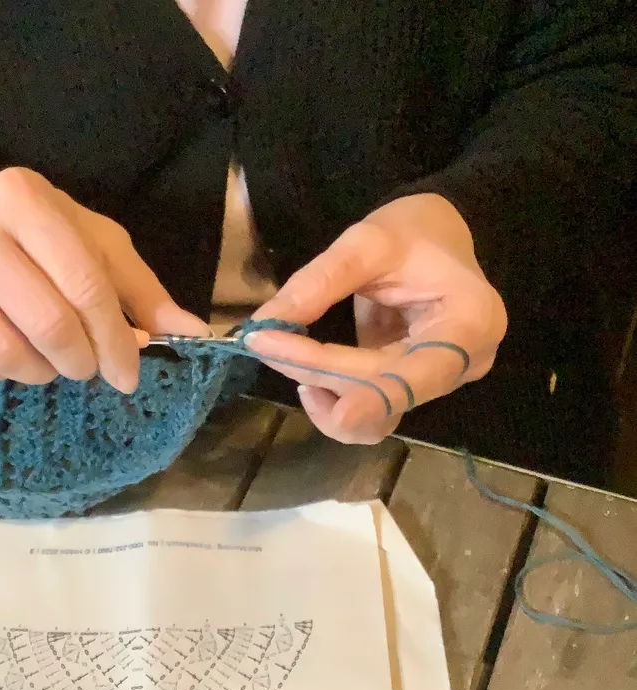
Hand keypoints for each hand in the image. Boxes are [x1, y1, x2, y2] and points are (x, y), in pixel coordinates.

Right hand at [0, 167, 208, 392]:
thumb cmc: (38, 235)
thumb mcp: (95, 245)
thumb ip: (141, 289)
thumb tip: (192, 333)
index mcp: (24, 197)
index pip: (86, 287)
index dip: (116, 342)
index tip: (128, 377)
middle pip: (47, 324)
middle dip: (80, 363)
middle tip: (87, 369)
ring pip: (2, 353)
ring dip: (38, 373)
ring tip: (49, 363)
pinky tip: (6, 356)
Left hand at [248, 194, 507, 442]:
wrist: (438, 237)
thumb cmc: (416, 231)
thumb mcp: (368, 241)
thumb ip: (320, 282)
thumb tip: (264, 323)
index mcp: (470, 326)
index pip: (412, 375)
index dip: (356, 388)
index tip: (309, 387)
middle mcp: (462, 367)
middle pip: (383, 396)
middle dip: (317, 372)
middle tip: (261, 340)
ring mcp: (436, 383)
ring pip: (373, 417)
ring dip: (322, 393)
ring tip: (286, 353)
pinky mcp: (409, 388)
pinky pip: (369, 413)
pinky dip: (331, 398)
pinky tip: (308, 371)